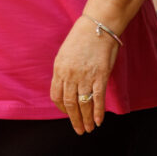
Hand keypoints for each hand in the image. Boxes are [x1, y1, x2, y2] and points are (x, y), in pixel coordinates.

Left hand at [50, 16, 120, 134]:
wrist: (97, 26)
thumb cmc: (82, 38)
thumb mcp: (65, 54)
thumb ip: (64, 71)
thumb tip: (67, 88)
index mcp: (59, 69)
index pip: (56, 95)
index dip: (62, 108)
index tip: (67, 113)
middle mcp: (70, 75)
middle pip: (69, 103)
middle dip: (74, 119)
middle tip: (79, 130)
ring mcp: (85, 76)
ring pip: (83, 104)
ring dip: (86, 119)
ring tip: (89, 128)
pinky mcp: (100, 75)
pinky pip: (97, 98)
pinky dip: (97, 112)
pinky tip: (98, 121)